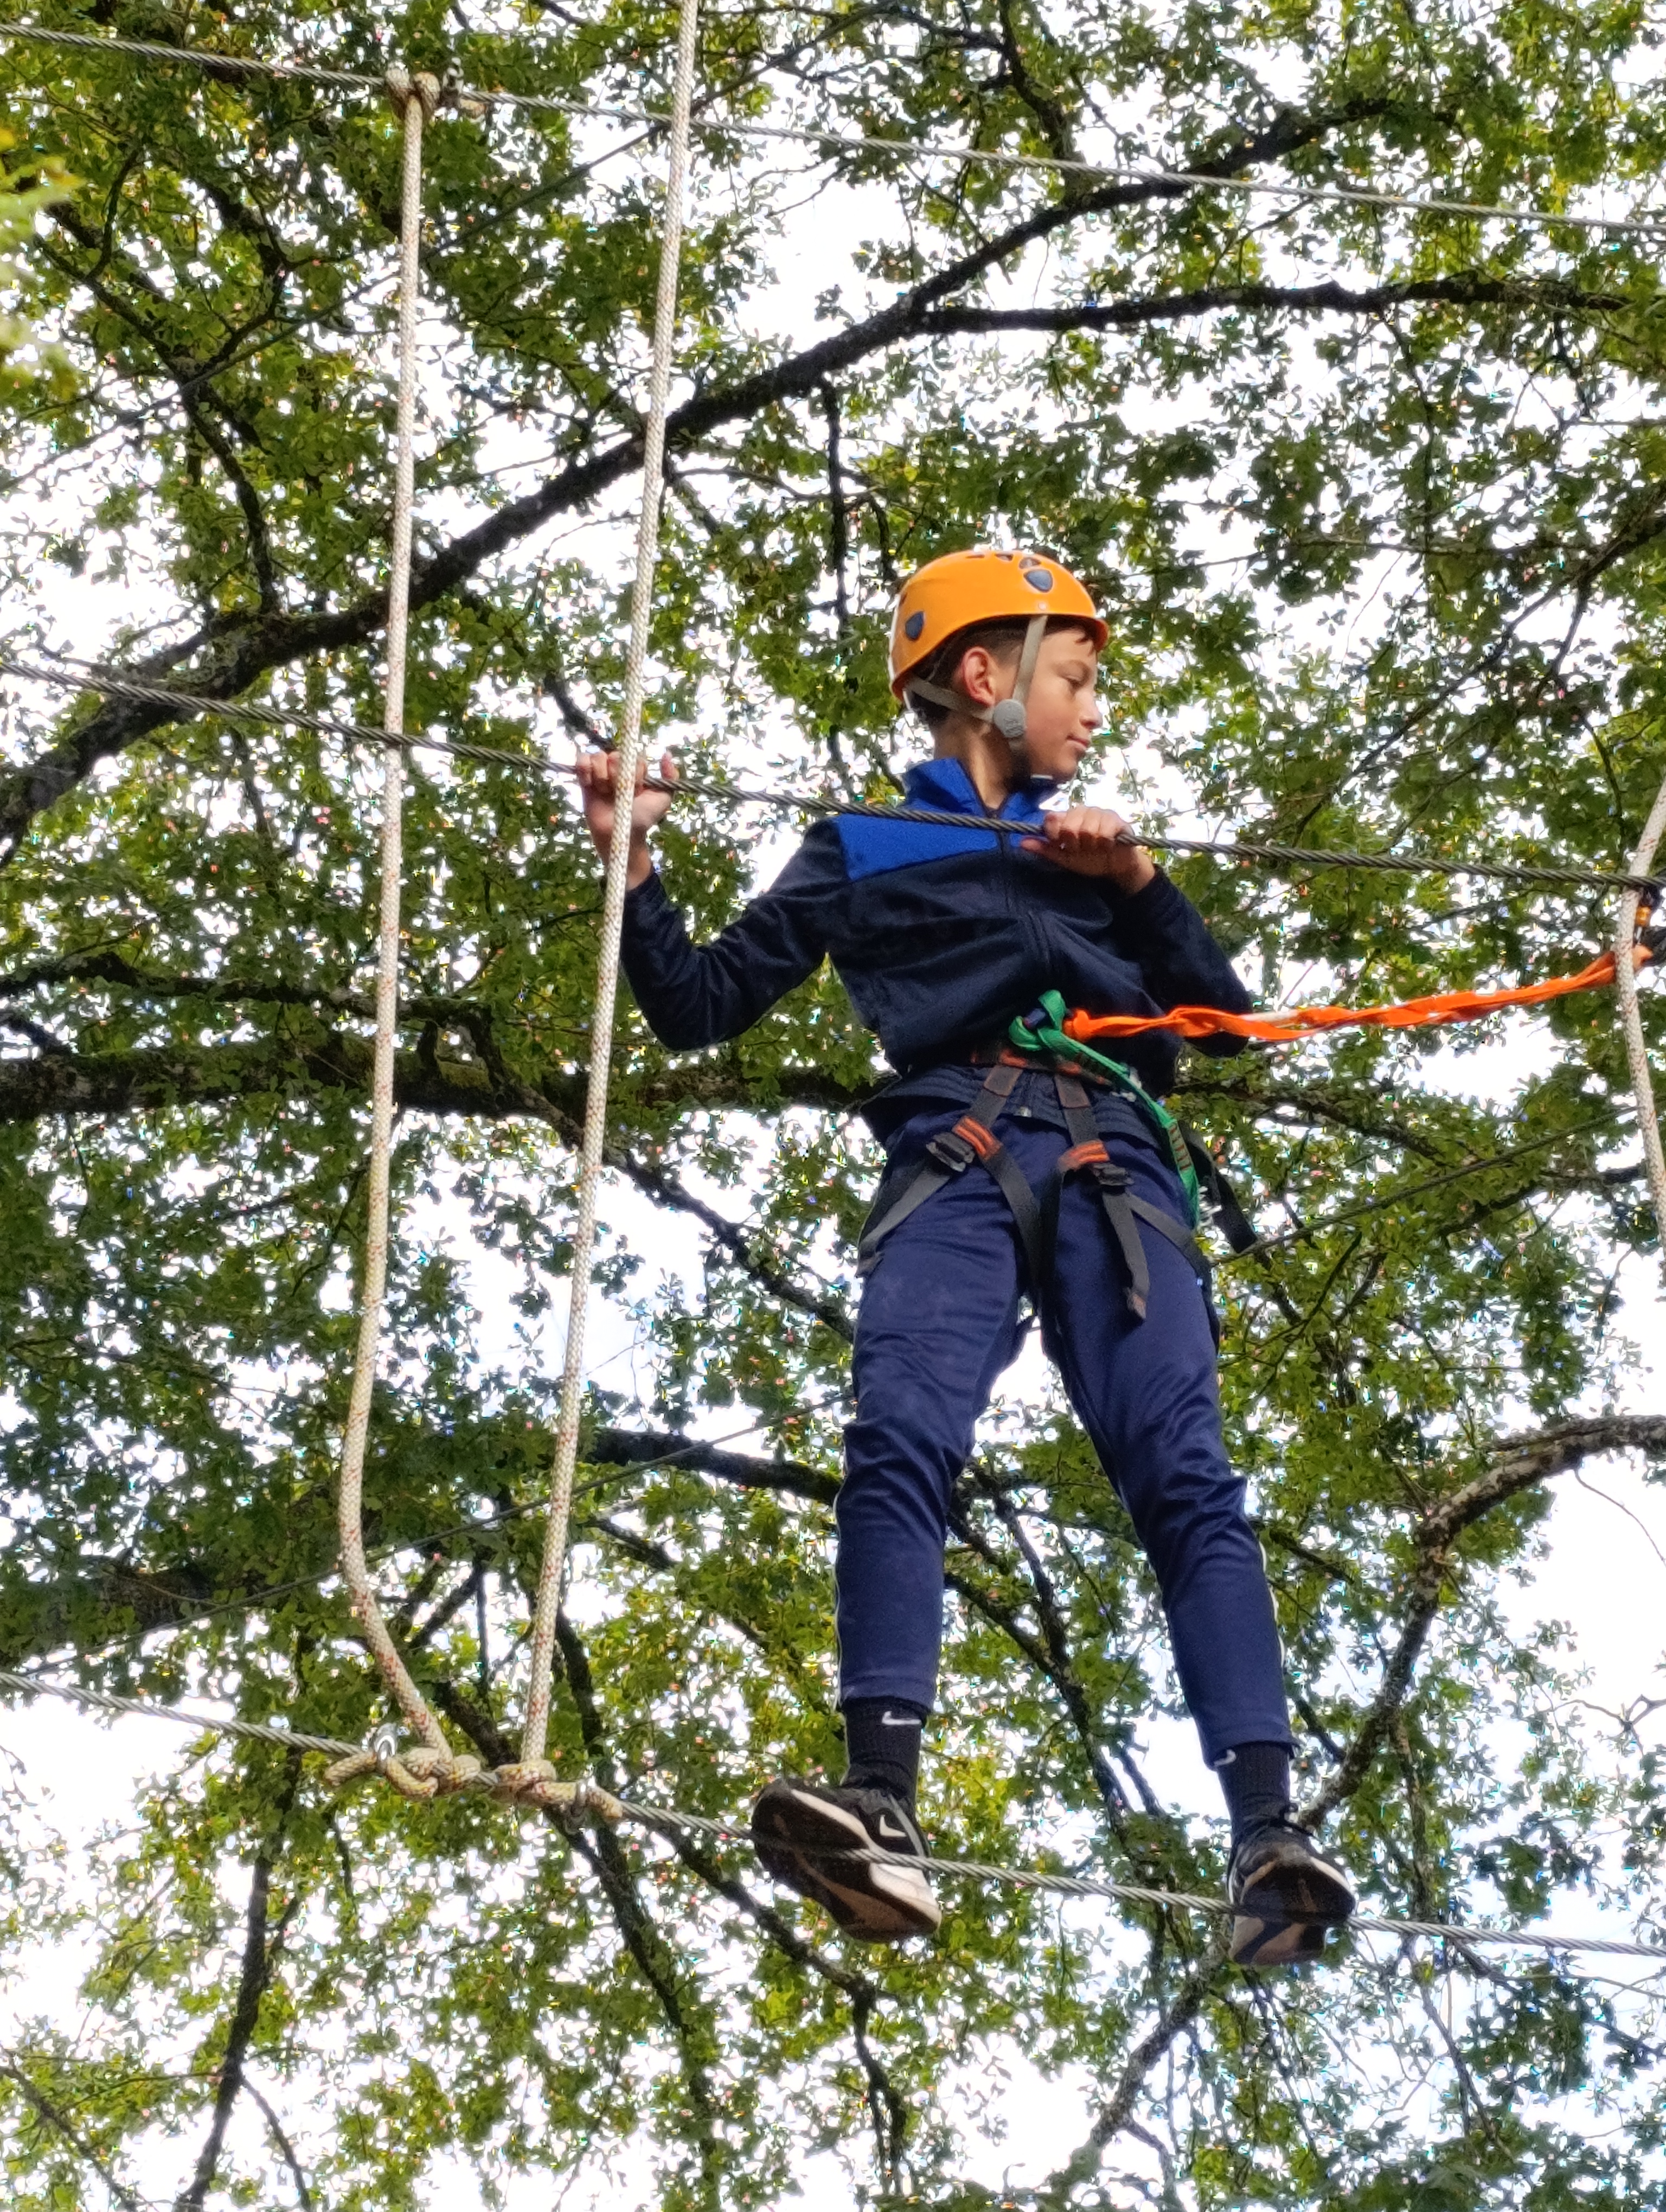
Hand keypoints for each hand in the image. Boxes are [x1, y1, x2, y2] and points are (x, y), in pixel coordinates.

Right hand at [574, 749, 676, 889]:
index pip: (633, 757)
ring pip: (597, 756)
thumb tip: (666, 753)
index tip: (636, 791)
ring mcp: (600, 771)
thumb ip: (670, 777)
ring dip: (601, 776)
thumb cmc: (643, 818)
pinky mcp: (584, 778)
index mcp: (636, 769)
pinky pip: (582, 760)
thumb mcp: (663, 799)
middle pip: (614, 755)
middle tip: (618, 794)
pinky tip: (590, 785)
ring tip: (604, 793)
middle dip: (616, 775)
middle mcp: (618, 767)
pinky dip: (584, 770)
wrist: (621, 835)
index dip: (634, 773)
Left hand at [1021, 806, 1155, 893]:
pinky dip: (1104, 844)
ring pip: (1087, 830)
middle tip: (1082, 848)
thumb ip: (1044, 849)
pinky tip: (1107, 845)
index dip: (1054, 834)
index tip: (1061, 844)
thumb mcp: (1064, 858)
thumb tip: (1021, 842)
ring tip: (1096, 847)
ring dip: (1091, 846)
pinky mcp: (1116, 819)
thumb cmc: (1089, 860)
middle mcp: (1081, 811)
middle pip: (1068, 826)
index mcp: (1066, 817)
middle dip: (1074, 844)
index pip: (1050, 818)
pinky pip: (1104, 832)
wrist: (1115, 868)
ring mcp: (1099, 813)